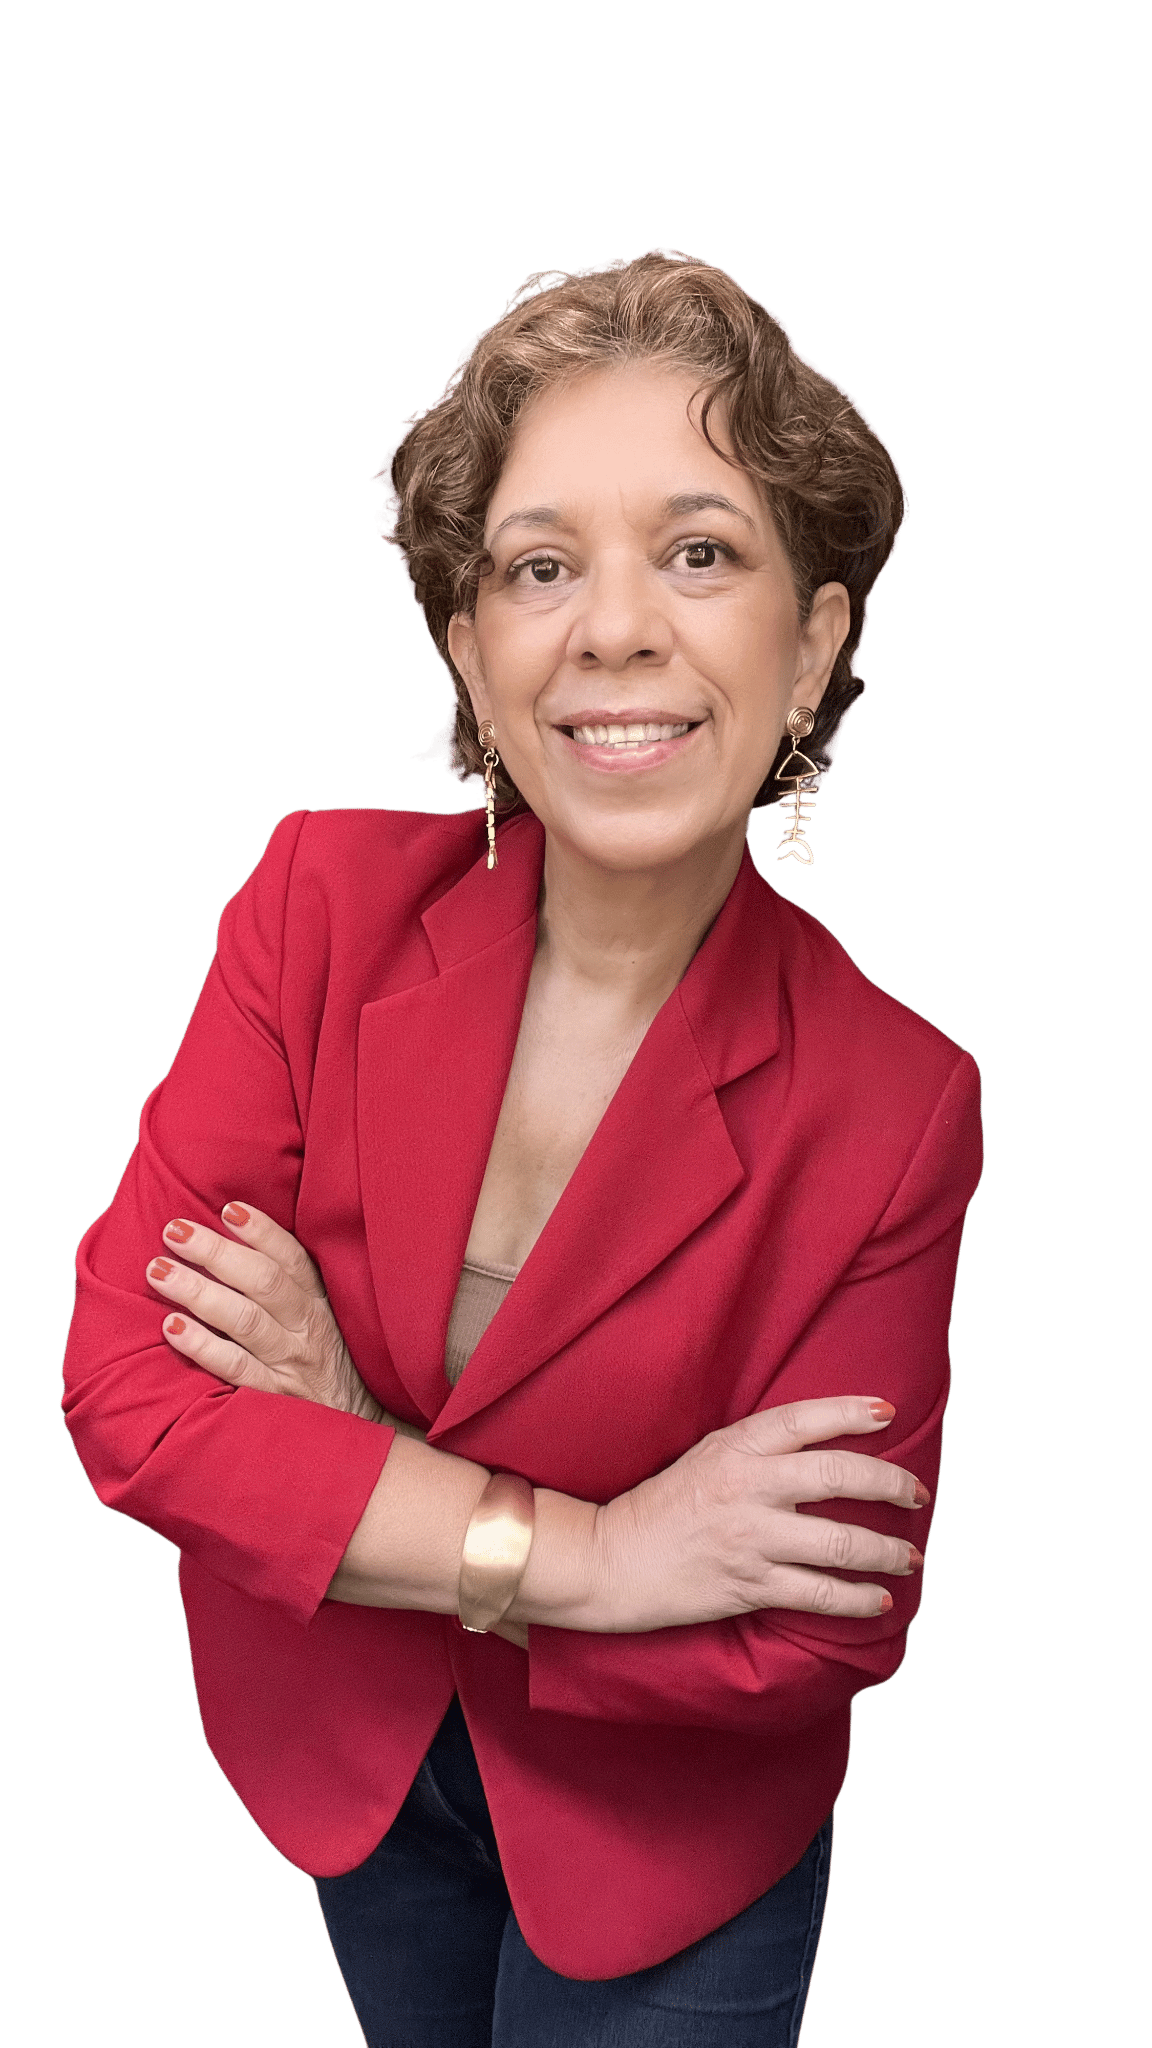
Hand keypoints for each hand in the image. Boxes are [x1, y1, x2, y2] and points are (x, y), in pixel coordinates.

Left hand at [146, 1201, 385, 1420]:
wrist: (360, 1428)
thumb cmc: (327, 1364)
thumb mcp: (323, 1319)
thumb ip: (288, 1286)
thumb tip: (233, 1241)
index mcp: (320, 1303)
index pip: (293, 1258)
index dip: (261, 1232)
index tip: (228, 1209)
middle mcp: (308, 1329)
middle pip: (263, 1283)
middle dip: (216, 1252)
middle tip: (174, 1231)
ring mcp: (291, 1364)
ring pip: (245, 1321)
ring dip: (199, 1292)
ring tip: (158, 1271)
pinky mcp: (275, 1398)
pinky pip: (237, 1369)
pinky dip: (204, 1347)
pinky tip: (172, 1328)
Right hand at [592, 1398, 928, 1630]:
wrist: (610, 1559)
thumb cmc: (662, 1504)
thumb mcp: (708, 1456)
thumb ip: (760, 1448)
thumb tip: (825, 1445)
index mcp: (736, 1447)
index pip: (805, 1419)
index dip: (852, 1411)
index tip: (889, 1413)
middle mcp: (747, 1488)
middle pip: (839, 1474)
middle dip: (891, 1484)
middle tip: (917, 1494)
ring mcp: (750, 1539)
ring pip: (840, 1542)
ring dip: (887, 1551)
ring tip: (910, 1555)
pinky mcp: (748, 1586)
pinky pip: (819, 1594)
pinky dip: (858, 1599)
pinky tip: (879, 1600)